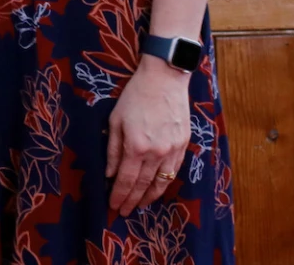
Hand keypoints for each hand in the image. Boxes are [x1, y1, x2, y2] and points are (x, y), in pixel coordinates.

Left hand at [106, 56, 192, 214]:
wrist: (164, 79)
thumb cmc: (135, 96)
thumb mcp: (115, 120)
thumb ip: (113, 149)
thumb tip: (110, 174)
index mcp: (135, 146)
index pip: (126, 180)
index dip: (119, 196)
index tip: (113, 207)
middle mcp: (156, 153)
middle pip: (142, 185)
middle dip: (132, 201)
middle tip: (123, 213)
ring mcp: (172, 150)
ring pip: (161, 183)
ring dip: (149, 197)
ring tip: (139, 206)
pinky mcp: (183, 145)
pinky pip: (173, 172)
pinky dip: (164, 184)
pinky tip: (157, 189)